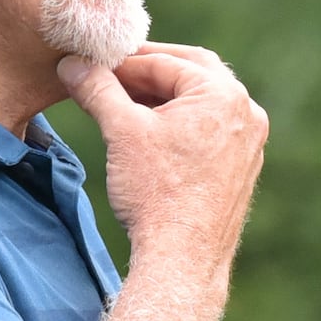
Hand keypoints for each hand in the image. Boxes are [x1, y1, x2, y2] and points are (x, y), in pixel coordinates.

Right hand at [57, 42, 265, 270]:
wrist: (182, 259)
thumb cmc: (156, 194)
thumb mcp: (121, 131)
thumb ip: (97, 89)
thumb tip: (72, 64)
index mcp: (224, 95)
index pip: (167, 61)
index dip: (123, 61)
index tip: (91, 63)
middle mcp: (246, 114)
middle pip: (191, 73)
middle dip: (148, 71)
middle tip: (110, 72)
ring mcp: (248, 143)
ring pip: (200, 103)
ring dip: (163, 97)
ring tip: (122, 103)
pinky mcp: (240, 169)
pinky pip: (208, 130)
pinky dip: (179, 123)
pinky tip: (148, 133)